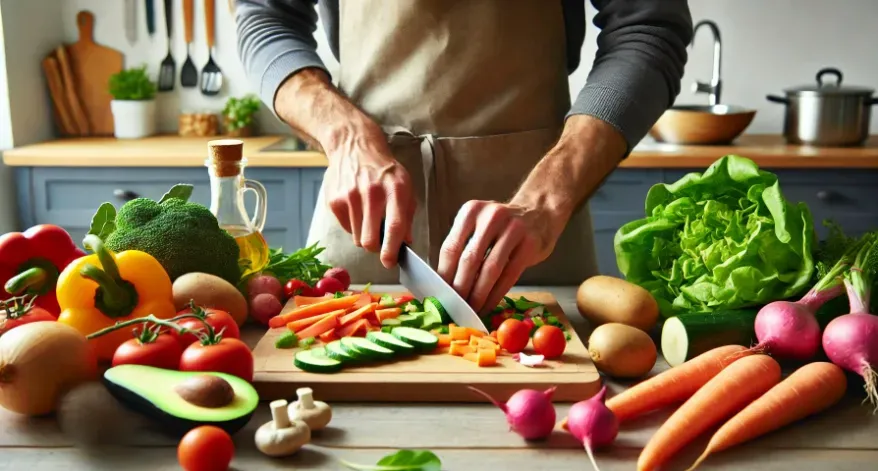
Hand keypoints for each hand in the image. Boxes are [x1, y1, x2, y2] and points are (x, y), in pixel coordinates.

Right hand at [323, 124, 416, 267]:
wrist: (355, 146)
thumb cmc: (384, 170)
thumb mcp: (404, 186)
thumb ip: (407, 215)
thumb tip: (405, 243)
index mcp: (395, 190)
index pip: (394, 227)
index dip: (392, 250)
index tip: (390, 262)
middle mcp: (372, 193)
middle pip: (370, 240)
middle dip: (376, 249)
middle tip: (380, 244)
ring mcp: (350, 196)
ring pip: (357, 238)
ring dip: (365, 236)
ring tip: (369, 218)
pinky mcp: (335, 200)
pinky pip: (346, 228)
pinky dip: (354, 225)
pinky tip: (357, 208)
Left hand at [437, 200, 566, 313]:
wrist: (539, 212)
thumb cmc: (502, 226)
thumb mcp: (479, 226)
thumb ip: (463, 247)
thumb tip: (444, 283)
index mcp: (471, 211)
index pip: (451, 247)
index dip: (444, 275)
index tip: (440, 294)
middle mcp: (491, 216)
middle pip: (469, 259)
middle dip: (460, 288)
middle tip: (454, 307)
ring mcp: (513, 229)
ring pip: (490, 269)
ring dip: (478, 294)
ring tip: (471, 309)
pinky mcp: (530, 244)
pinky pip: (509, 275)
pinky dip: (496, 294)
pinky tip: (489, 305)